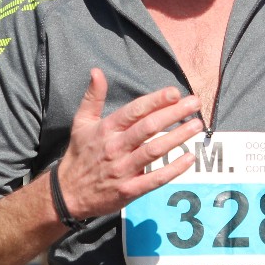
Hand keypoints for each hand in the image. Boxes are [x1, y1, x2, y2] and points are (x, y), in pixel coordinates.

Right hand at [56, 68, 205, 219]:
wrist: (67, 194)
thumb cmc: (80, 155)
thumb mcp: (81, 123)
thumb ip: (93, 97)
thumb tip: (96, 71)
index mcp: (106, 129)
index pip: (135, 110)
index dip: (156, 100)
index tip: (175, 92)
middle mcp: (115, 147)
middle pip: (149, 127)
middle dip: (174, 113)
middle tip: (195, 104)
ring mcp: (122, 169)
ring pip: (154, 150)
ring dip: (178, 137)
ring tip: (197, 126)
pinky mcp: (128, 190)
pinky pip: (155, 179)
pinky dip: (173, 169)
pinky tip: (189, 158)